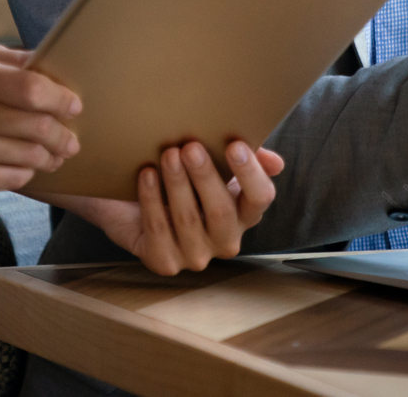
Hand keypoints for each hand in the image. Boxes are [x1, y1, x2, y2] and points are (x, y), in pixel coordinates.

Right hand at [0, 46, 81, 192]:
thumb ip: (17, 62)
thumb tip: (62, 68)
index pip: (29, 88)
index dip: (60, 99)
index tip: (74, 106)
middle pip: (34, 126)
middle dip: (63, 135)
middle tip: (72, 140)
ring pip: (26, 156)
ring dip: (50, 157)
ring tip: (57, 155)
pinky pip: (10, 178)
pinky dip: (27, 172)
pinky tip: (29, 166)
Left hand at [48, 140, 284, 275]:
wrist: (131, 201)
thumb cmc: (180, 177)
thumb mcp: (213, 163)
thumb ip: (245, 157)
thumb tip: (276, 163)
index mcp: (243, 214)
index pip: (260, 199)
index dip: (250, 174)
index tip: (234, 145)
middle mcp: (224, 240)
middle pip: (222, 211)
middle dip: (205, 177)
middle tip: (190, 147)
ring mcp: (195, 256)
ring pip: (188, 220)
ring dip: (176, 183)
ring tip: (167, 154)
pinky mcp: (164, 262)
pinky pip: (158, 229)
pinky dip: (152, 199)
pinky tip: (147, 174)